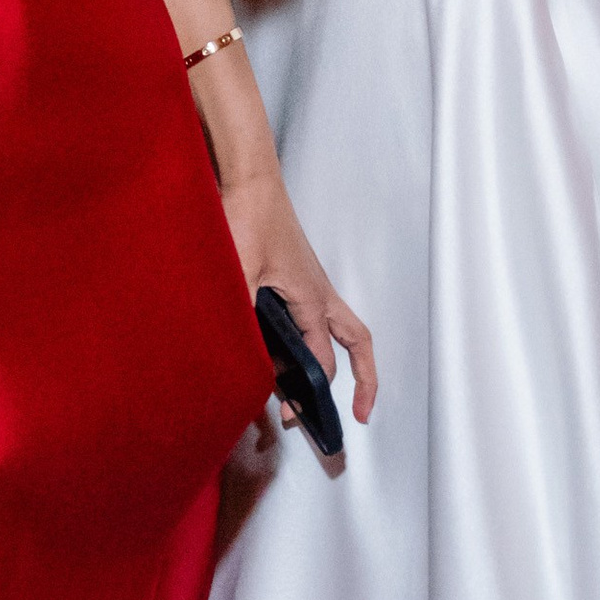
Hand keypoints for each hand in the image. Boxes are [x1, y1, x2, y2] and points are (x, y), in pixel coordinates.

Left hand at [224, 177, 375, 424]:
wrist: (250, 181)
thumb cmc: (249, 218)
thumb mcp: (240, 273)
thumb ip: (242, 315)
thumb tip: (240, 355)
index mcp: (312, 299)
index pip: (322, 361)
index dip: (310, 394)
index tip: (294, 418)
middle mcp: (319, 294)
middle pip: (356, 345)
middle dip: (360, 382)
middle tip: (351, 414)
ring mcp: (311, 284)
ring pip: (341, 329)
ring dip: (340, 359)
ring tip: (326, 390)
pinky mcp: (297, 276)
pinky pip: (318, 315)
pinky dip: (314, 337)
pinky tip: (290, 350)